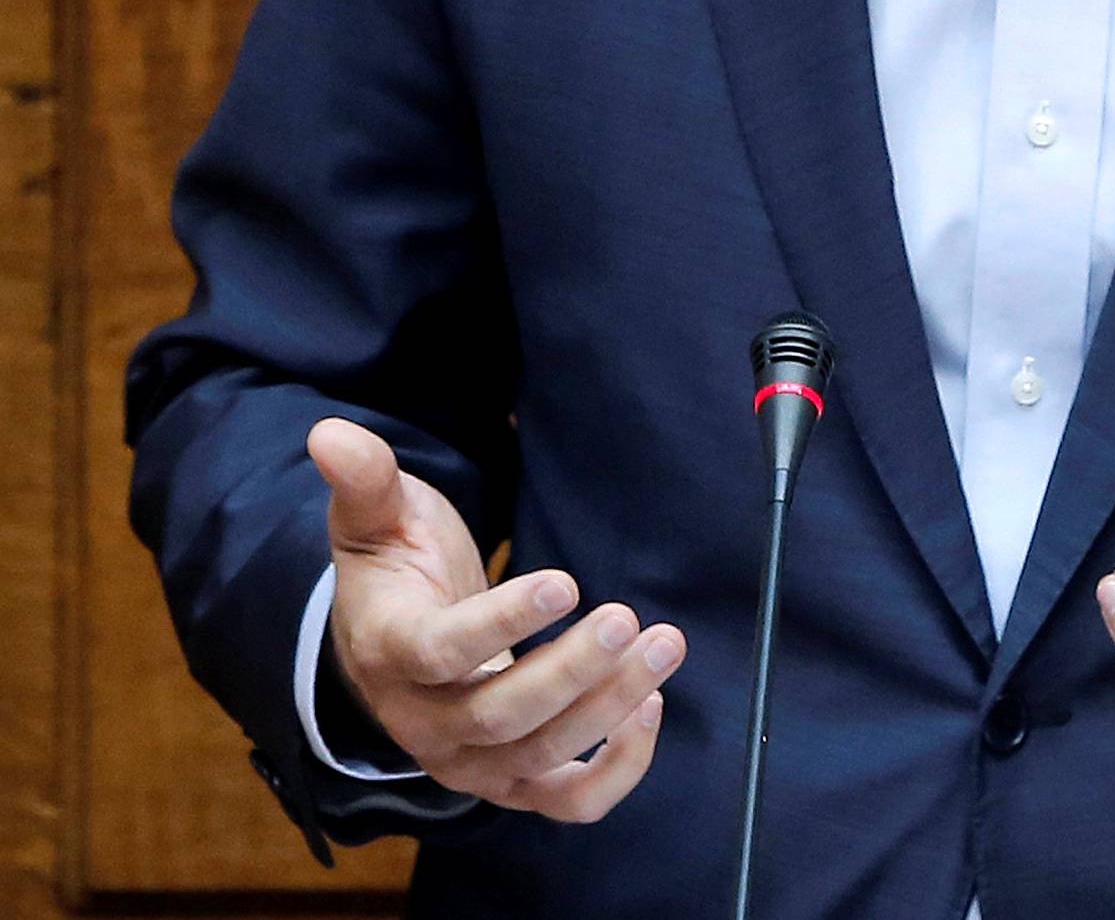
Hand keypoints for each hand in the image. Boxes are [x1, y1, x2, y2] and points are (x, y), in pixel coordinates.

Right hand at [307, 416, 684, 821]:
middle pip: (502, 717)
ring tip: (664, 645)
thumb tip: (330, 432)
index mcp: (391, 654)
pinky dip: (616, 770)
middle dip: (571, 670)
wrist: (393, 644)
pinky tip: (650, 706)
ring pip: (542, 757)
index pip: (444, 653)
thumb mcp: (377, 517)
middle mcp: (428, 725)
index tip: (567, 580)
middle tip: (628, 619)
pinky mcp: (513, 780)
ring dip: (610, 707)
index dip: (504, 623)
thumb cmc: (395, 570)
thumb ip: (364, 479)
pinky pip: (568, 801)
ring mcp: (472, 762)